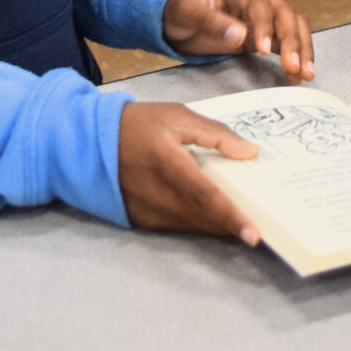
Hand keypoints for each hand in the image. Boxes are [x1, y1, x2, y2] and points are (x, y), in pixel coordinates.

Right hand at [117, 101, 261, 244]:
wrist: (89, 143)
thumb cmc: (138, 124)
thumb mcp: (178, 116)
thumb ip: (216, 134)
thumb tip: (250, 152)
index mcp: (168, 163)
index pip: (206, 196)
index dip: (231, 217)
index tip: (253, 235)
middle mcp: (157, 194)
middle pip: (203, 218)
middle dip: (232, 226)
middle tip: (260, 226)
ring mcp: (148, 211)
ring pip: (192, 226)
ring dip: (217, 227)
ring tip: (241, 222)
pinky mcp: (142, 220)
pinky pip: (178, 226)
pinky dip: (198, 224)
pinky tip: (212, 217)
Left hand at [162, 0, 315, 80]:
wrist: (171, 13)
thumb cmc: (177, 7)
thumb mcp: (186, 12)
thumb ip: (212, 22)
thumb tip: (240, 36)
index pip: (260, 4)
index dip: (265, 28)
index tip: (264, 51)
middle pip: (284, 14)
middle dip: (292, 41)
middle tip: (292, 66)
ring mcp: (261, 12)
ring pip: (292, 26)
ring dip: (301, 49)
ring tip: (304, 73)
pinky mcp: (262, 30)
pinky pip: (285, 40)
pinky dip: (294, 55)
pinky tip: (297, 73)